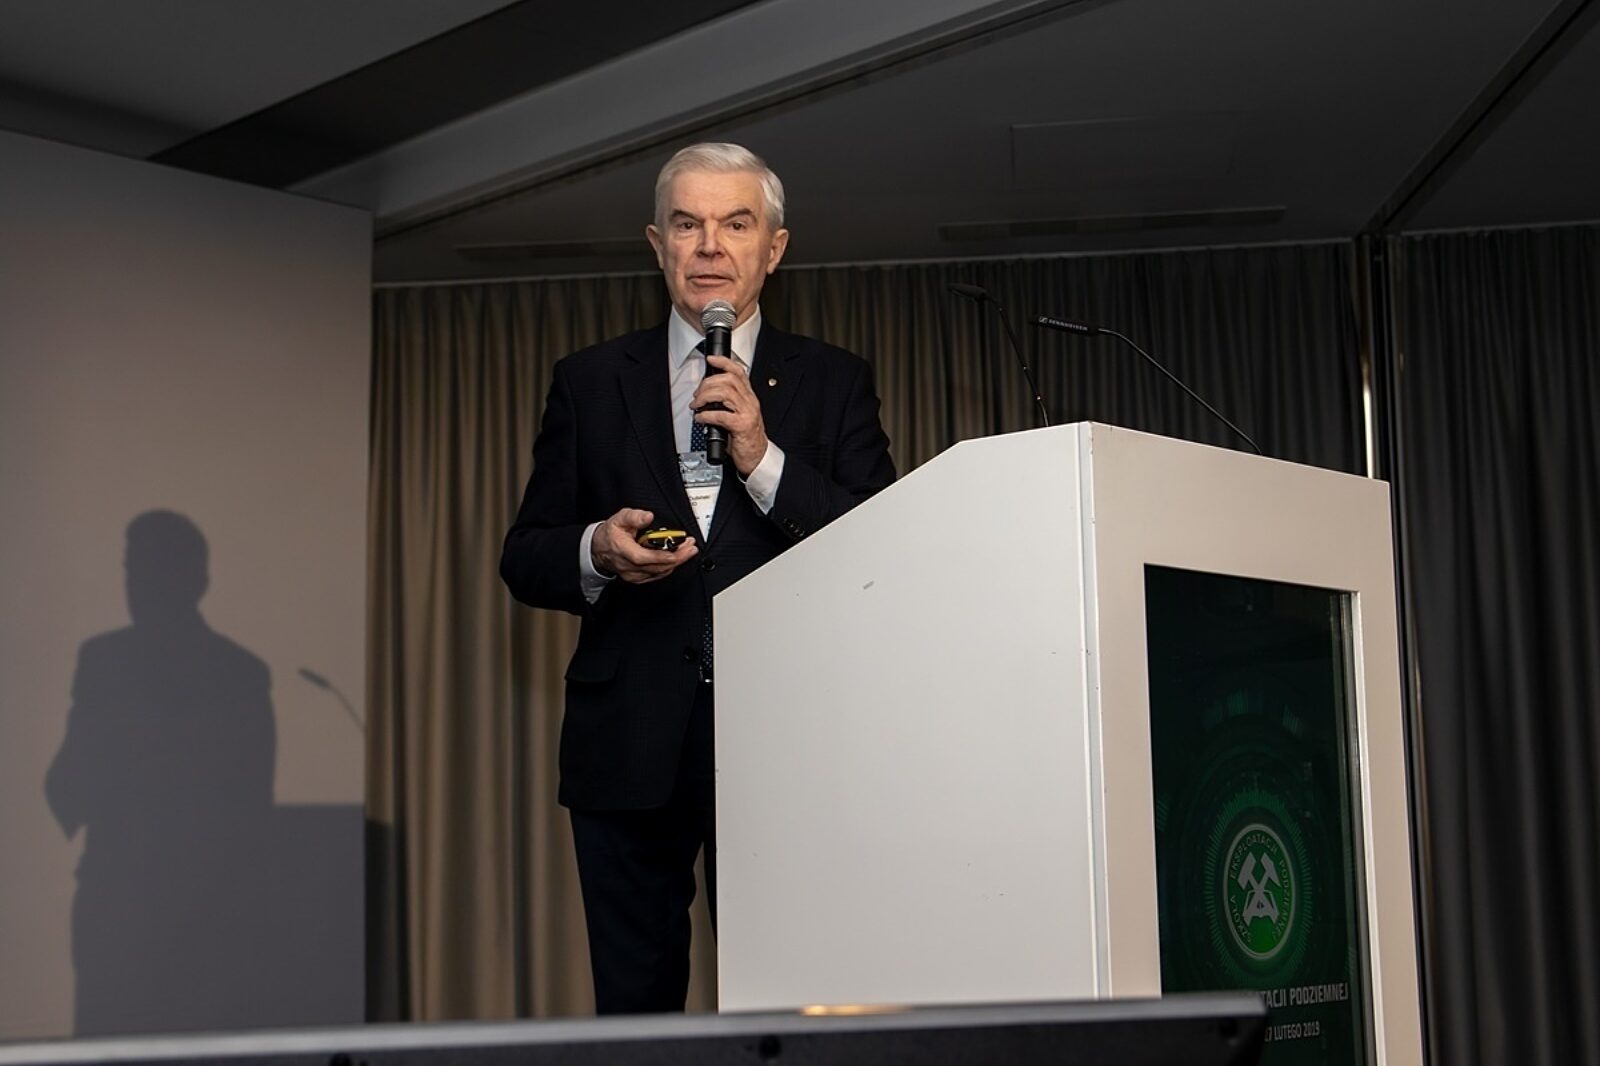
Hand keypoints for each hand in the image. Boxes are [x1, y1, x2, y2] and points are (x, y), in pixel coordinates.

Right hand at [591, 508, 697, 583]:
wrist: (599, 549)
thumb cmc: (610, 534)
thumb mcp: (620, 518)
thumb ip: (634, 516)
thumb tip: (648, 516)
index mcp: (623, 551)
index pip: (644, 558)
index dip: (664, 556)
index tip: (680, 549)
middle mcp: (629, 566)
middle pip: (657, 566)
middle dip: (678, 557)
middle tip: (691, 547)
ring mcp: (634, 575)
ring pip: (659, 572)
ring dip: (676, 562)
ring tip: (688, 550)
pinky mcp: (638, 578)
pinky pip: (657, 575)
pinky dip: (668, 567)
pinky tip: (676, 559)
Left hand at [694, 355, 768, 475]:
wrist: (757, 457)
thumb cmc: (745, 438)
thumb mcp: (737, 415)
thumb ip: (726, 404)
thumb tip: (705, 397)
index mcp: (749, 397)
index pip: (739, 372)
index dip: (724, 362)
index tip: (711, 359)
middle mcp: (750, 402)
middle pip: (728, 380)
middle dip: (707, 384)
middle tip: (697, 395)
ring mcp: (747, 413)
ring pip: (724, 393)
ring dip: (705, 397)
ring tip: (697, 406)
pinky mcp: (742, 426)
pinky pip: (721, 415)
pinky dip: (706, 415)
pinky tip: (701, 419)